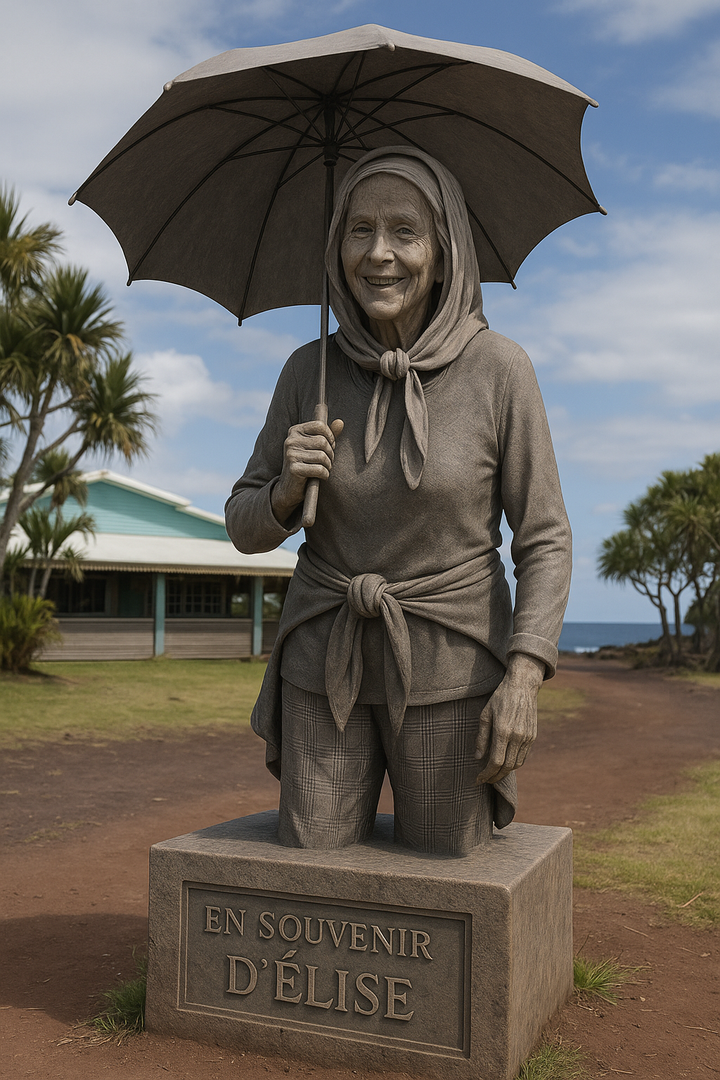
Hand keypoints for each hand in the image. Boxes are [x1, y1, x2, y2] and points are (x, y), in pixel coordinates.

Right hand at [272, 418, 343, 523]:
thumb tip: (340, 422)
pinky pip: (319, 469)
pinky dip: (325, 475)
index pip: (320, 425)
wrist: (288, 488)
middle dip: (330, 454)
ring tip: (324, 469)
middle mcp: (290, 441)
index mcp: (295, 431)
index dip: (330, 437)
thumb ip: (327, 435)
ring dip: (328, 466)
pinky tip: (321, 477)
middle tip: (328, 461)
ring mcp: (290, 455)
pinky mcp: (294, 469)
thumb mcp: (314, 447)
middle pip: (323, 442)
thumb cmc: (305, 464)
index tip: (330, 446)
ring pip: (322, 456)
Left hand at [475, 653, 543, 784]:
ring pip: (517, 764)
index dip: (486, 774)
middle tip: (485, 780)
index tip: (478, 779)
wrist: (522, 685)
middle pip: (507, 767)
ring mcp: (527, 737)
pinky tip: (505, 763)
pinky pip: (524, 756)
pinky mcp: (533, 736)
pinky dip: (514, 764)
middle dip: (495, 777)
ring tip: (494, 774)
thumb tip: (478, 758)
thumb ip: (481, 737)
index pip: (495, 762)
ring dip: (505, 772)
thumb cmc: (500, 698)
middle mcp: (517, 736)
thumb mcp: (485, 714)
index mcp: (503, 731)